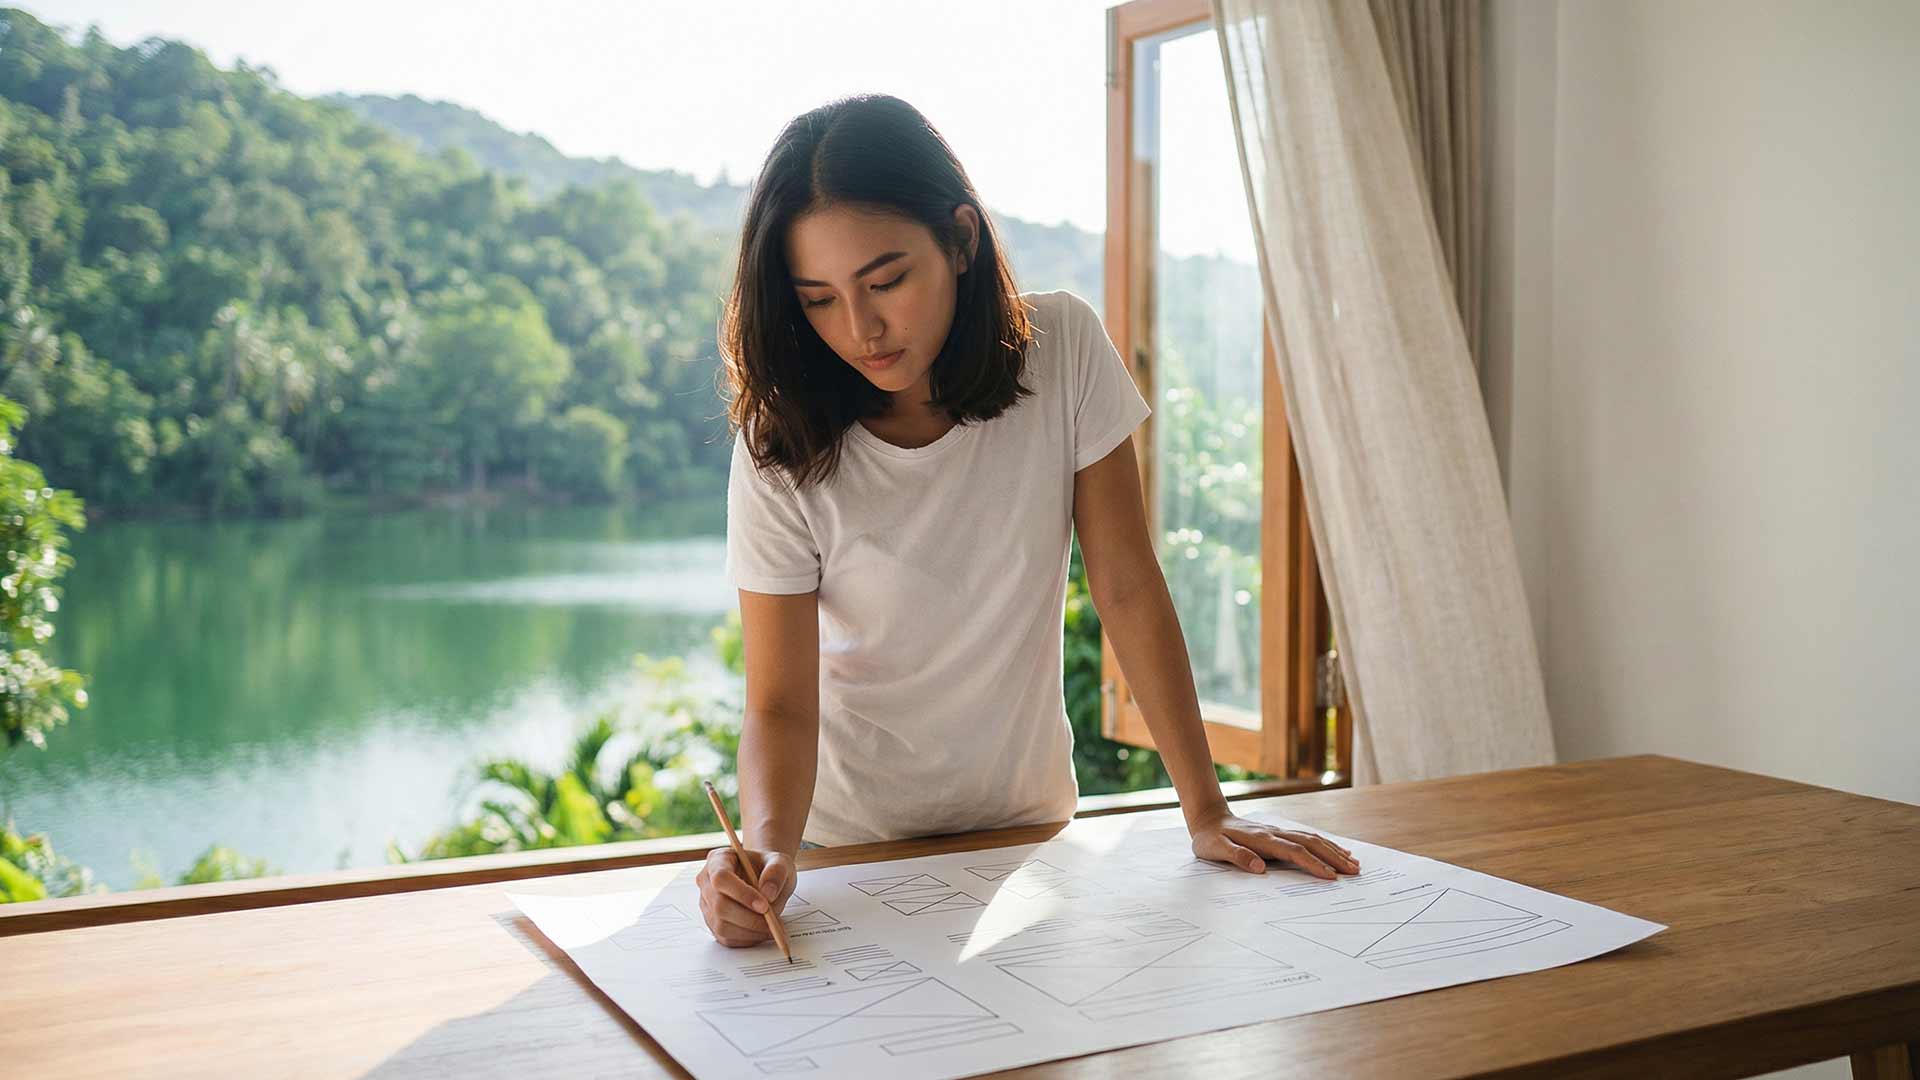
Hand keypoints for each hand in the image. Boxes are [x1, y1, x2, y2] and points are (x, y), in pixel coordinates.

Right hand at [695, 846, 796, 946]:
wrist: (765, 878)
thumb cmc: (769, 868)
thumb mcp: (780, 861)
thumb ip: (777, 872)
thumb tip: (768, 893)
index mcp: (718, 860)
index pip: (721, 878)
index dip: (741, 894)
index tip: (764, 905)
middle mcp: (707, 882)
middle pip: (720, 906)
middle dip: (750, 918)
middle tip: (774, 921)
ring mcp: (707, 904)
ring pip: (722, 926)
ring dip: (750, 931)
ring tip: (772, 926)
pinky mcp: (713, 923)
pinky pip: (726, 938)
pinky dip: (748, 939)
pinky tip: (762, 931)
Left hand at [1189, 811, 1360, 879]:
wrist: (1209, 818)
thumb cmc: (1210, 838)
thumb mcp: (1215, 849)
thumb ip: (1236, 856)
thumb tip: (1259, 867)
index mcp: (1262, 839)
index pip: (1294, 852)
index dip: (1313, 864)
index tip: (1331, 877)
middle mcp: (1275, 833)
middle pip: (1310, 844)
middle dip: (1333, 858)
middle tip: (1354, 872)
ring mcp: (1279, 832)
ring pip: (1313, 839)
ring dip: (1334, 851)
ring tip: (1354, 863)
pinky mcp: (1280, 833)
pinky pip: (1308, 838)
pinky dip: (1326, 844)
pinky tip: (1338, 851)